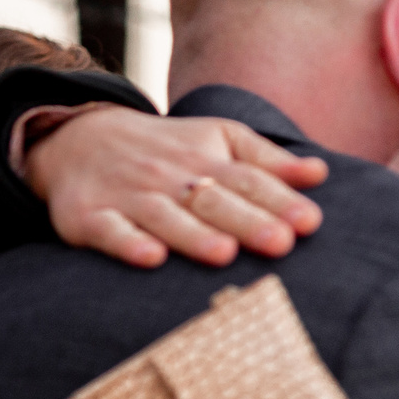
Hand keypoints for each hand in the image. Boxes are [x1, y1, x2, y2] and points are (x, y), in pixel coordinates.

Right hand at [22, 105, 326, 268]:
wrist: (78, 140)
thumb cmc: (165, 149)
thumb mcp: (216, 139)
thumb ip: (265, 161)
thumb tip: (319, 173)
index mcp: (205, 158)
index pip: (248, 181)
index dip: (279, 201)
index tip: (309, 223)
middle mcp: (169, 177)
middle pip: (212, 200)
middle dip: (246, 221)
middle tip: (280, 243)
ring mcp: (128, 197)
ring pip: (165, 217)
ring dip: (193, 235)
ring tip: (224, 254)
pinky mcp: (88, 216)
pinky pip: (110, 231)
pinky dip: (128, 244)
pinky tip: (150, 258)